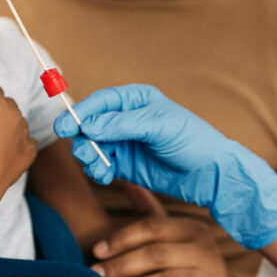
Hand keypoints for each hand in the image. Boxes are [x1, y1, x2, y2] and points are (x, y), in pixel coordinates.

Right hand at [55, 84, 276, 248]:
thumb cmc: (192, 141)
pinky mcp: (125, 165)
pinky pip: (100, 165)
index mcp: (136, 100)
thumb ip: (122, 124)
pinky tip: (106, 176)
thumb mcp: (159, 126)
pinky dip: (97, 171)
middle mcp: (126, 119)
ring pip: (91, 146)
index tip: (65, 127)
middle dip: (83, 139)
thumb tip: (89, 125)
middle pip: (89, 124)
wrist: (210, 174)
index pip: (100, 102)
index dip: (80, 113)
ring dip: (89, 156)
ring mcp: (124, 142)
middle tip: (87, 153)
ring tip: (99, 167)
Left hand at [90, 185, 246, 276]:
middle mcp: (205, 251)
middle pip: (156, 254)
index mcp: (192, 230)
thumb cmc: (191, 265)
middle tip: (95, 276)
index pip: (153, 227)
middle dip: (121, 266)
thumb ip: (151, 213)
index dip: (121, 238)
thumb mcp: (176, 237)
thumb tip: (128, 182)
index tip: (96, 250)